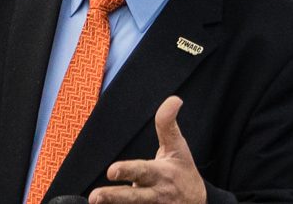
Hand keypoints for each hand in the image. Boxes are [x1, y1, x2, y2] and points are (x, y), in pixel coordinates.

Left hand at [89, 96, 206, 203]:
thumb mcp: (178, 147)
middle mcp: (155, 194)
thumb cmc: (183, 171)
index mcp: (162, 174)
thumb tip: (174, 99)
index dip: (128, 170)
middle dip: (114, 197)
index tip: (111, 170)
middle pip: (133, 197)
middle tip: (95, 196)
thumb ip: (168, 125)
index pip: (143, 170)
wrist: (198, 203)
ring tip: (94, 202)